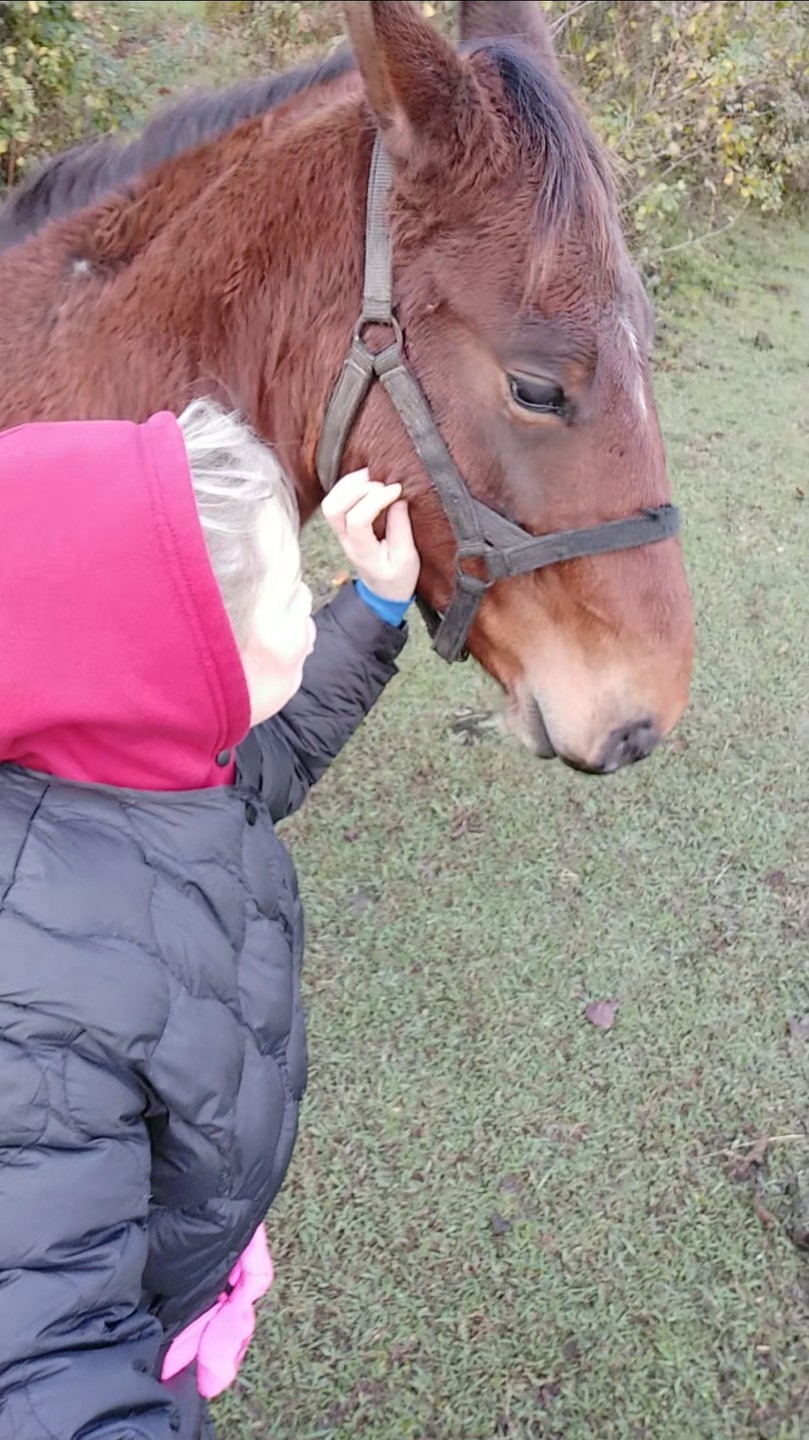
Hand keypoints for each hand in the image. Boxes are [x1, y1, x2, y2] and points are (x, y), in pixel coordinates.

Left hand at [321, 468, 420, 602]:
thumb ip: (401, 528)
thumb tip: (398, 499)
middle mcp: (345, 539)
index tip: (397, 490)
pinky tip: (368, 481)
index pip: (357, 519)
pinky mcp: (345, 524)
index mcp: (362, 551)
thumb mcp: (407, 558)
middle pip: (333, 508)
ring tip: (374, 477)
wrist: (384, 592)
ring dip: (350, 484)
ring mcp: (341, 532)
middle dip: (356, 488)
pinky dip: (350, 486)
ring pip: (331, 502)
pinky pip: (337, 500)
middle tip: (381, 483)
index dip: (376, 499)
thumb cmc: (397, 577)